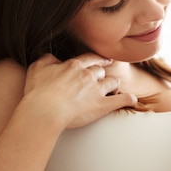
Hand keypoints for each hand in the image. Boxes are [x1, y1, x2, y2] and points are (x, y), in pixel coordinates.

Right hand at [22, 53, 136, 129]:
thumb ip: (48, 60)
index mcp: (74, 66)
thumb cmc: (38, 91)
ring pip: (113, 82)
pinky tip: (132, 100)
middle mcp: (88, 76)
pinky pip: (122, 100)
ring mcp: (97, 90)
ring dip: (114, 85)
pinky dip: (128, 99)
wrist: (45, 110)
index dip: (99, 60)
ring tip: (113, 89)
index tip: (105, 61)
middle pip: (101, 71)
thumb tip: (55, 59)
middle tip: (103, 80)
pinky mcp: (103, 105)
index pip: (90, 59)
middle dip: (102, 75)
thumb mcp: (38, 68)